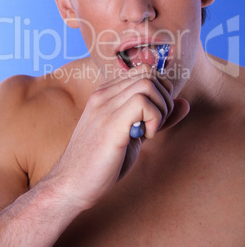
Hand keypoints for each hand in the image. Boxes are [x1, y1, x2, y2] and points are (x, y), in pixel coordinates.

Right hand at [54, 65, 188, 210]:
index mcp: (106, 93)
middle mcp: (103, 94)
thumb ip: (156, 116)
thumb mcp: (134, 134)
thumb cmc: (102, 161)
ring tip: (149, 131)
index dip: (160, 90)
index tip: (157, 116)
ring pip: (148, 83)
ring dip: (160, 108)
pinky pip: (143, 103)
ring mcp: (104, 106)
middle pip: (149, 72)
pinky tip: (145, 136)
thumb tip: (185, 103)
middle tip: (156, 124)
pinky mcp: (110, 124)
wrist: (71, 185)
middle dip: (164, 97)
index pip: (143, 70)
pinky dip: (154, 118)